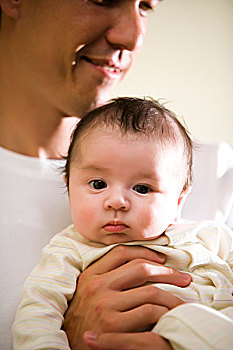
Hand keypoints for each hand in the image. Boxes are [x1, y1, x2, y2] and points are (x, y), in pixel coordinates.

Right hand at [63, 245, 190, 349]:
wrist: (68, 347)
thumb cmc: (82, 320)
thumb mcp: (88, 292)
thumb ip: (107, 277)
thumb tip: (141, 266)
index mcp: (91, 274)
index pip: (122, 252)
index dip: (146, 252)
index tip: (162, 260)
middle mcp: (97, 286)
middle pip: (141, 267)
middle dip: (167, 272)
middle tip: (183, 278)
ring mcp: (105, 305)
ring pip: (151, 291)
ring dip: (171, 297)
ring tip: (181, 302)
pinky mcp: (113, 326)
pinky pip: (150, 312)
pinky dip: (165, 313)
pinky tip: (170, 317)